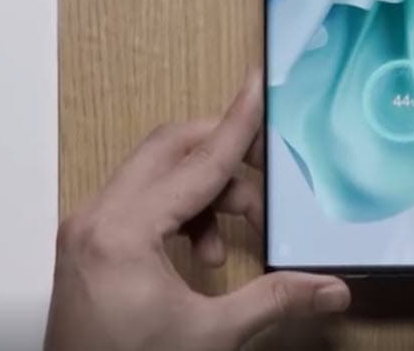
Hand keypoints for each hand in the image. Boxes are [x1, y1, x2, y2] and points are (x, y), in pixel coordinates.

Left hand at [44, 69, 350, 350]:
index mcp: (121, 234)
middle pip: (170, 150)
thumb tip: (327, 287)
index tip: (256, 87)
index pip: (197, 162)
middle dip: (225, 160)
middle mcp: (95, 221)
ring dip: (205, 193)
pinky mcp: (88, 246)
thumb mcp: (210, 337)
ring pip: (156, 175)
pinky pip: (140, 202)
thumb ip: (273, 300)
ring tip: (233, 237)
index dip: (237, 125)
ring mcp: (86, 232)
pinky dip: (179, 214)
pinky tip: (201, 254)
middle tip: (266, 176)